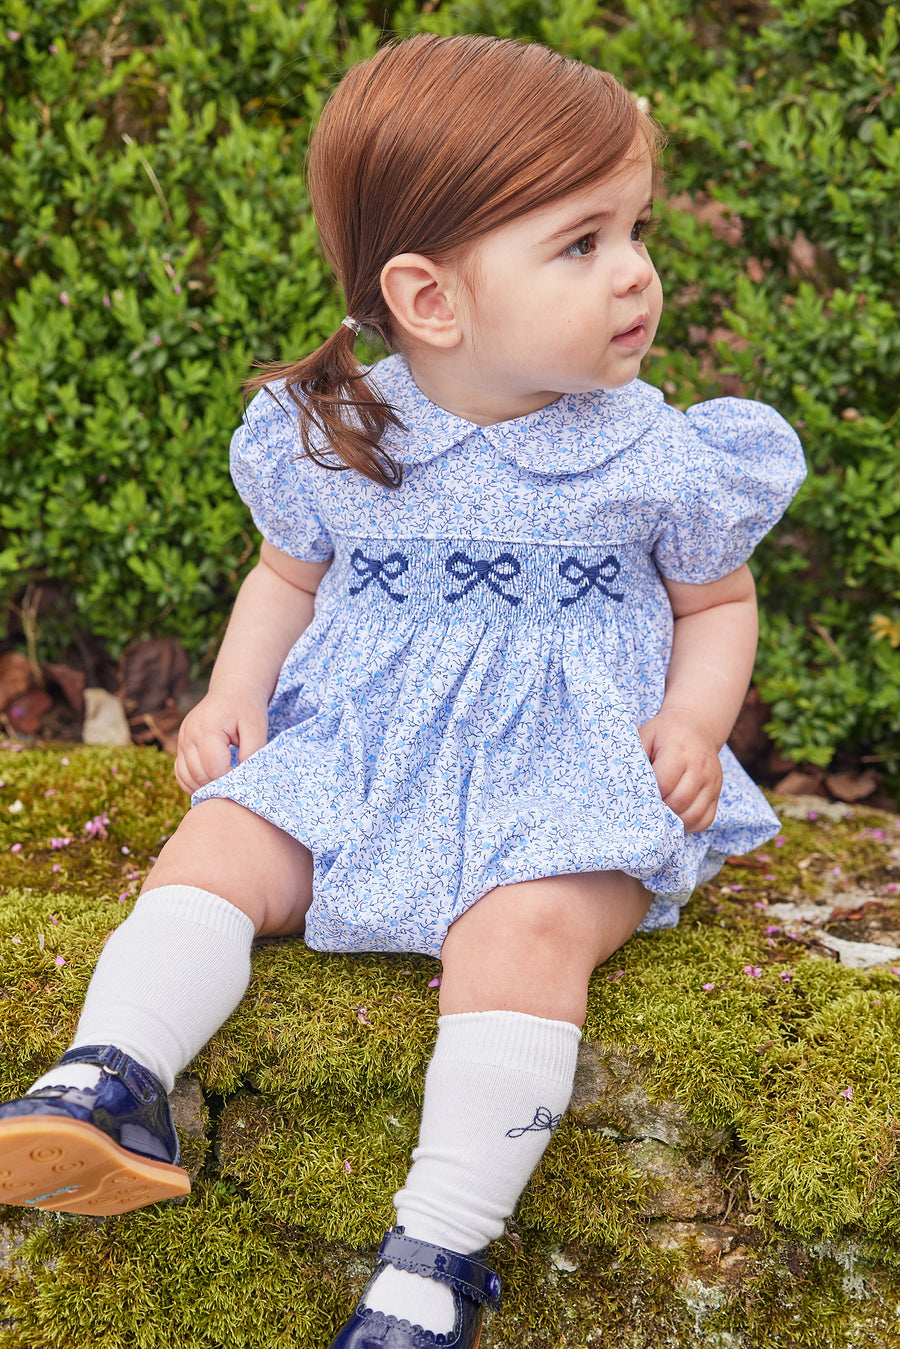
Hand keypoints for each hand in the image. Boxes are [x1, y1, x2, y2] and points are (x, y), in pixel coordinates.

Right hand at [174, 682, 269, 794]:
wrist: (233, 689)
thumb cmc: (247, 707)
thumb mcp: (257, 728)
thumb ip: (252, 754)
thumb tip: (244, 779)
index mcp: (207, 729)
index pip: (214, 770)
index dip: (230, 780)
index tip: (245, 778)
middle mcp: (188, 736)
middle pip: (199, 776)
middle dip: (218, 785)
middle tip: (237, 783)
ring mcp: (182, 740)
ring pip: (187, 777)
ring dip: (206, 786)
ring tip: (225, 783)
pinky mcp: (181, 745)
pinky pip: (181, 773)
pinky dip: (194, 782)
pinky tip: (211, 782)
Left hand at [638, 707, 722, 833]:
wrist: (696, 725)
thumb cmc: (664, 733)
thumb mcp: (645, 735)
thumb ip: (635, 758)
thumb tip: (623, 784)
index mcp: (679, 750)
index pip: (664, 783)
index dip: (649, 794)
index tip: (639, 796)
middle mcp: (700, 766)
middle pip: (680, 801)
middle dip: (661, 809)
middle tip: (647, 808)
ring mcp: (712, 781)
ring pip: (694, 815)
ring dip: (675, 821)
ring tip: (660, 816)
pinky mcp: (717, 792)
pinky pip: (706, 819)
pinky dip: (690, 825)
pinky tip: (676, 819)